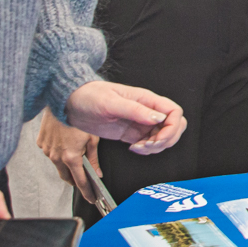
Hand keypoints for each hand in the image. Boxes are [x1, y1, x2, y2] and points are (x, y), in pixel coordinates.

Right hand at [38, 110, 100, 202]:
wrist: (62, 100)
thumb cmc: (80, 116)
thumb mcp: (93, 138)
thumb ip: (93, 159)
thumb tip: (97, 173)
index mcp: (70, 156)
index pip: (80, 181)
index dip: (87, 192)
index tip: (92, 199)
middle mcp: (56, 156)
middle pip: (67, 176)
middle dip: (76, 180)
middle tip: (85, 182)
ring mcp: (47, 149)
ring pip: (57, 165)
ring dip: (66, 165)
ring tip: (76, 159)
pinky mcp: (41, 142)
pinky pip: (50, 153)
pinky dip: (57, 152)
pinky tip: (65, 145)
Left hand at [66, 80, 185, 152]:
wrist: (72, 103)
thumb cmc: (89, 96)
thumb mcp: (111, 102)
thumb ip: (135, 110)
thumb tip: (158, 118)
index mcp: (147, 99)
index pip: (174, 112)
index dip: (172, 127)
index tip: (158, 138)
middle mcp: (147, 111)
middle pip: (174, 126)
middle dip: (167, 140)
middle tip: (148, 145)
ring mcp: (140, 123)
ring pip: (163, 137)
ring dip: (156, 147)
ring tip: (138, 148)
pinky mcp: (132, 133)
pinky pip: (149, 143)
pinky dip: (146, 150)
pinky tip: (133, 149)